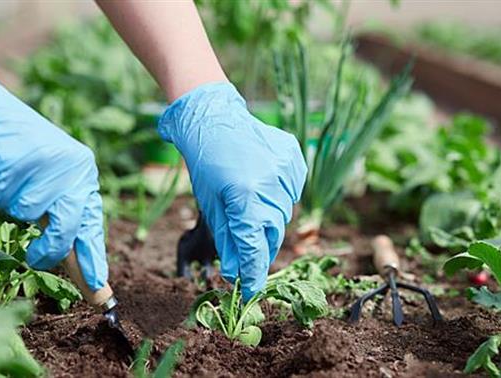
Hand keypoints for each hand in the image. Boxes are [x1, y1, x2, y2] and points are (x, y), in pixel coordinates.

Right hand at [0, 61, 107, 290]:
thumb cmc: (20, 153)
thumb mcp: (50, 181)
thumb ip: (62, 212)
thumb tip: (71, 256)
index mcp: (84, 174)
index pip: (92, 223)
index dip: (93, 257)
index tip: (99, 287)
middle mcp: (77, 168)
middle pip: (69, 226)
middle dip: (50, 248)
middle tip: (37, 258)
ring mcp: (53, 164)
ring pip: (31, 212)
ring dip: (15, 206)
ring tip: (12, 181)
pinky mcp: (28, 160)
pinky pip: (10, 198)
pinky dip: (0, 191)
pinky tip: (2, 170)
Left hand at [159, 82, 305, 300]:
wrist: (214, 118)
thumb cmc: (206, 163)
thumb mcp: (211, 205)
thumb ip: (228, 240)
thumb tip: (237, 272)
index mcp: (243, 197)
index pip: (254, 247)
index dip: (253, 273)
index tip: (251, 290)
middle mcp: (269, 184)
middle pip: (273, 233)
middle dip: (260, 246)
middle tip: (249, 250)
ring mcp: (285, 169)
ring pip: (284, 213)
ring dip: (269, 218)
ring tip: (251, 202)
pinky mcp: (294, 158)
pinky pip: (292, 191)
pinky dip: (280, 195)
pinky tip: (263, 183)